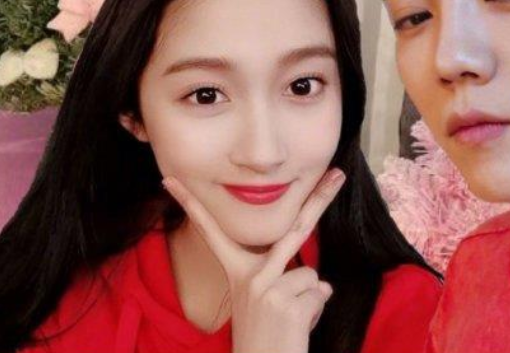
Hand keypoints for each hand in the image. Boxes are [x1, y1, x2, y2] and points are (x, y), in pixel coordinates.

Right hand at [162, 168, 345, 352]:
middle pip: (294, 228)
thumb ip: (289, 283)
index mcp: (238, 272)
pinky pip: (320, 294)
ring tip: (291, 321)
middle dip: (319, 198)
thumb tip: (325, 285)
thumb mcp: (266, 303)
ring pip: (311, 275)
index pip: (213, 232)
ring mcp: (268, 288)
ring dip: (309, 299)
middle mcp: (251, 276)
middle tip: (339, 173)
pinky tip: (296, 328)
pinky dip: (315, 312)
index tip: (170, 181)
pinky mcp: (287, 305)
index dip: (191, 205)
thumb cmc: (265, 339)